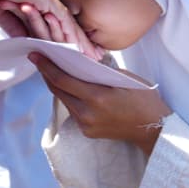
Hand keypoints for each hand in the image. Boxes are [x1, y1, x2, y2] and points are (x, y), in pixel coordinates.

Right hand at [0, 0, 94, 53]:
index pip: (49, 18)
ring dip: (79, 37)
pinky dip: (70, 31)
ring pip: (65, 19)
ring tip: (91, 54)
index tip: (70, 48)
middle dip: (77, 38)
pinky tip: (78, 45)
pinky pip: (60, 16)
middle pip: (62, 19)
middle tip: (92, 54)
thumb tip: (24, 39)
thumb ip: (12, 25)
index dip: (59, 33)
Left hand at [30, 53, 170, 155]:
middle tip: (39, 59)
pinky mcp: (87, 132)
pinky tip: (68, 87)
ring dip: (57, 86)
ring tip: (51, 70)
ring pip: (64, 101)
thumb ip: (98, 72)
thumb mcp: (122, 78)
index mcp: (97, 97)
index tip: (35, 55)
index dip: (46, 67)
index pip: (62, 80)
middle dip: (47, 74)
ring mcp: (86, 125)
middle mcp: (87, 113)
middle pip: (58, 91)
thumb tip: (76, 62)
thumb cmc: (142, 98)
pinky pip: (73, 110)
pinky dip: (69, 97)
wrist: (153, 129)